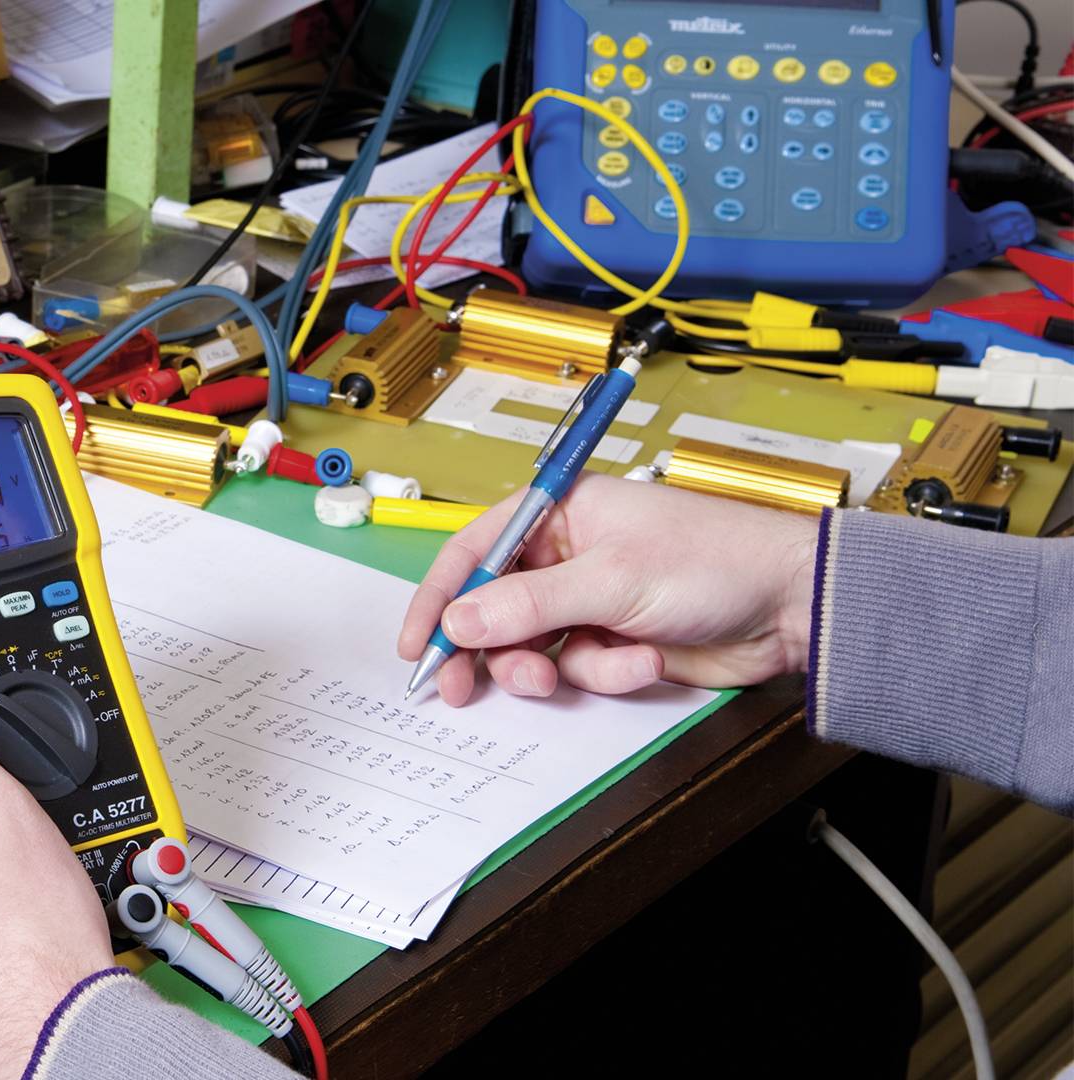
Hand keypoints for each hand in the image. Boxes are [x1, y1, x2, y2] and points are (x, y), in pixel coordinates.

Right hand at [398, 475, 818, 705]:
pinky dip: (605, 674)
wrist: (792, 608)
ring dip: (551, 667)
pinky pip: (577, 670)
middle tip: (460, 686)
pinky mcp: (612, 642)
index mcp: (558, 513)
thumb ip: (529, 604)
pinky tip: (641, 660)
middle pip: (491, 608)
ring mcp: (588, 602)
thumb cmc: (716, 560)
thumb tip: (461, 619)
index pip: (473, 550)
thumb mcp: (612, 580)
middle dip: (485, 649)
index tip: (418, 643)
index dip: (440, 596)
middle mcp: (565, 556)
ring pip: (530, 648)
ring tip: (583, 668)